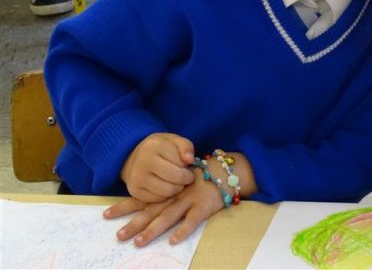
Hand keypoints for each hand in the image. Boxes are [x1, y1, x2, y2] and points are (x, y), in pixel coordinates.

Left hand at [104, 167, 223, 246]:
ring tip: (139, 242)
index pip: (141, 200)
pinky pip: (192, 220)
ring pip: (167, 217)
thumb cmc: (198, 180)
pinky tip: (173, 240)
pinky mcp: (202, 207)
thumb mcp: (178, 182)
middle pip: (150, 211)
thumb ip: (163, 191)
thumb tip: (141, 205)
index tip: (105, 214)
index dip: (123, 207)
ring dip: (153, 229)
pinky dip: (183, 230)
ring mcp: (187, 201)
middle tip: (119, 236)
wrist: (223, 172)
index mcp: (165, 191)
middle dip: (134, 224)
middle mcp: (173, 196)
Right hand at [121, 133, 195, 201]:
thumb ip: (185, 146)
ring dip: (176, 188)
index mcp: (154, 146)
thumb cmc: (160, 149)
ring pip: (168, 191)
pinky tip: (165, 186)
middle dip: (186, 179)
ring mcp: (137, 178)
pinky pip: (158, 199)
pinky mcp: (135, 191)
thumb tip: (190, 160)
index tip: (187, 166)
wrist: (134, 158)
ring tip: (176, 181)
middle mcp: (143, 162)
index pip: (181, 163)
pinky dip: (165, 195)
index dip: (188, 166)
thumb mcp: (174, 141)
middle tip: (186, 177)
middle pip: (177, 178)